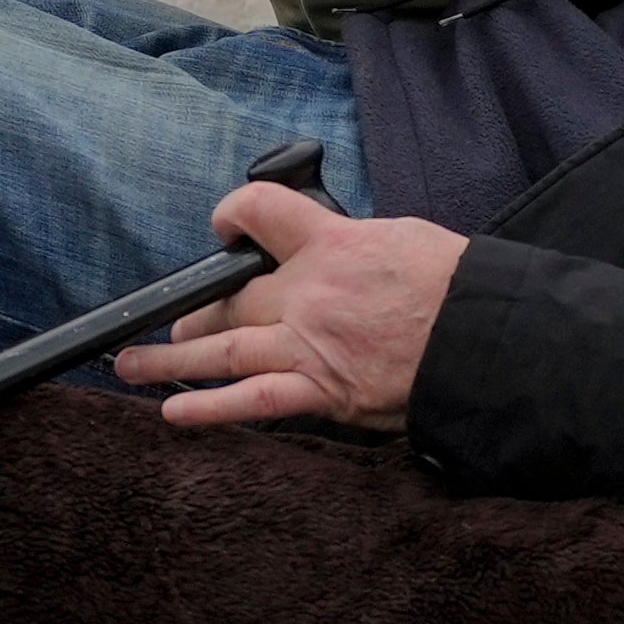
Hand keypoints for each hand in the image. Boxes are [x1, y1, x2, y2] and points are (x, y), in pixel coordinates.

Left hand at [117, 174, 463, 429]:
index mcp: (331, 245)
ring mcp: (310, 346)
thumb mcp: (400, 238)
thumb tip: (324, 253)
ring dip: (172, 359)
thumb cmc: (457, 288)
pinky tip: (174, 412)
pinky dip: (210, 408)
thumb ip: (349, 246)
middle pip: (230, 296)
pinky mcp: (323, 392)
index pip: (258, 211)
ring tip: (135, 365)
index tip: (228, 226)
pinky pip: (254, 401)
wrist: (488, 340)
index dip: (233, 214)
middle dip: (199, 310)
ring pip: (222, 350)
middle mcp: (309, 295)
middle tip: (183, 324)